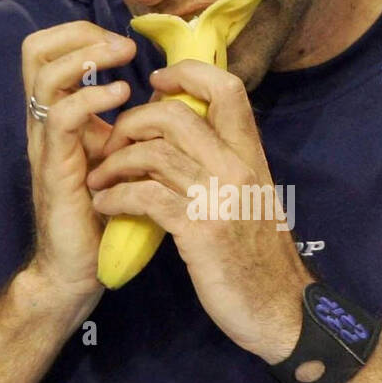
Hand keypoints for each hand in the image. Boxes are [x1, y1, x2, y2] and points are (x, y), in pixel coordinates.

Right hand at [21, 21, 135, 307]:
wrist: (76, 271)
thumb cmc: (104, 217)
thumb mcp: (119, 159)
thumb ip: (131, 125)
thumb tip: (172, 94)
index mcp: (59, 116)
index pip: (50, 50)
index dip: (84, 34)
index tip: (127, 44)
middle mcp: (45, 124)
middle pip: (36, 50)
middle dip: (80, 34)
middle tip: (123, 45)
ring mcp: (45, 145)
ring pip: (45, 75)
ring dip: (88, 57)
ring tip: (124, 60)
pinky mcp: (54, 169)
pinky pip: (62, 118)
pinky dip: (92, 98)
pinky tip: (122, 99)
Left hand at [86, 60, 314, 360]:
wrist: (281, 309)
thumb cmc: (260, 257)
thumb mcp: (251, 198)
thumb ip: (225, 165)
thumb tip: (189, 139)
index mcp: (251, 155)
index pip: (226, 88)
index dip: (186, 73)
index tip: (156, 83)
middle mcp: (238, 168)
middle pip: (175, 114)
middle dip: (132, 122)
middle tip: (112, 143)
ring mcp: (219, 198)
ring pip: (153, 154)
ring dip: (114, 163)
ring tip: (100, 178)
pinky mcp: (199, 231)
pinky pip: (145, 197)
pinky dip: (115, 197)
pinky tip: (105, 205)